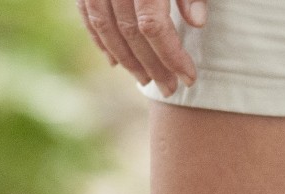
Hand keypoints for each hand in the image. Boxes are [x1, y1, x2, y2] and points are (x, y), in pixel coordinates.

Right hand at [77, 0, 206, 96]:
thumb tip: (197, 22)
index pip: (153, 27)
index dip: (171, 56)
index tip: (189, 78)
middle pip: (130, 32)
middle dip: (152, 65)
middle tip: (170, 89)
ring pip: (105, 27)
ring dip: (126, 59)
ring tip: (145, 81)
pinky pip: (87, 14)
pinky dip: (100, 40)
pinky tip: (115, 62)